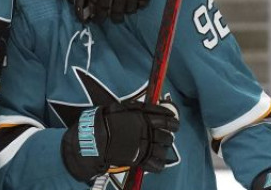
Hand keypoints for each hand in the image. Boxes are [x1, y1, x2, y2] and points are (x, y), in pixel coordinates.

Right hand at [61, 100, 178, 181]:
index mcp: (144, 118)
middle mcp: (147, 132)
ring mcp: (144, 147)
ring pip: (164, 151)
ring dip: (163, 150)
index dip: (173, 122)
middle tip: (164, 137)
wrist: (95, 137)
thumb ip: (139, 107)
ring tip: (158, 149)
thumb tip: (152, 104)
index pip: (168, 120)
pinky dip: (158, 164)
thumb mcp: (123, 106)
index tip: (174, 123)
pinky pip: (156, 165)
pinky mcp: (139, 159)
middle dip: (167, 137)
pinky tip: (155, 161)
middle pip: (167, 137)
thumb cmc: (106, 120)